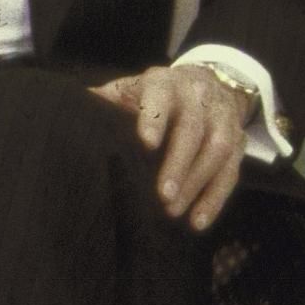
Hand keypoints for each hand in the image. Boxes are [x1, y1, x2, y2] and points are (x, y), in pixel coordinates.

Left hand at [94, 64, 251, 230]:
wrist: (204, 83)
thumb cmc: (153, 96)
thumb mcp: (127, 91)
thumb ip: (103, 103)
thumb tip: (65, 113)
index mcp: (165, 82)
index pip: (161, 95)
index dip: (155, 118)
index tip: (145, 143)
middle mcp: (198, 96)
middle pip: (193, 129)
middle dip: (179, 164)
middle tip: (162, 196)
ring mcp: (222, 117)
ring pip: (218, 149)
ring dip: (197, 183)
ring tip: (173, 212)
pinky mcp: (238, 140)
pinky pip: (231, 170)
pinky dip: (216, 198)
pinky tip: (198, 221)